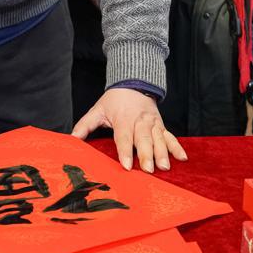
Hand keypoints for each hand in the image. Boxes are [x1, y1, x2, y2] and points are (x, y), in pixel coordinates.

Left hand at [72, 88, 186, 172]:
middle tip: (148, 170)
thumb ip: (84, 125)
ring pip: (159, 139)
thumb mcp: (97, 110)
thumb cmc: (113, 101)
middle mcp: (140, 121)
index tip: (125, 165)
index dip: (124, 150)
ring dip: (162, 153)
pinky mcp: (161, 125)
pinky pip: (171, 136)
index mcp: (123, 118)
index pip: (123, 136)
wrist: (133, 83)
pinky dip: (177, 147)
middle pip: (143, 139)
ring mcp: (153, 123)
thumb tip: (70, 140)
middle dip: (146, 154)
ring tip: (164, 167)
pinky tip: (182, 158)